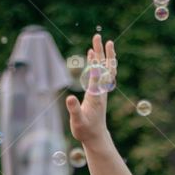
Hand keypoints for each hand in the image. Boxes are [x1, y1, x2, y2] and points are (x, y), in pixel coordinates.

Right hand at [66, 31, 115, 146]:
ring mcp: (100, 90)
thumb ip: (74, 110)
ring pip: (104, 69)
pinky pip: (100, 73)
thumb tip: (70, 98)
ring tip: (101, 40)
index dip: (94, 63)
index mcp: (95, 96)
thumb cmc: (86, 131)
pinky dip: (97, 62)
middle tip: (99, 36)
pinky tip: (93, 55)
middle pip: (103, 68)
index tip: (93, 50)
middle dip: (101, 52)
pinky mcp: (98, 92)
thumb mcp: (78, 122)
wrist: (96, 137)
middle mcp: (100, 91)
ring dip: (102, 54)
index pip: (96, 76)